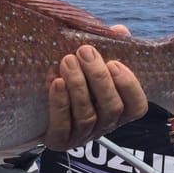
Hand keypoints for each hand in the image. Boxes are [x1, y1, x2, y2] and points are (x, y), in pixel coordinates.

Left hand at [43, 26, 146, 150]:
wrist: (36, 108)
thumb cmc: (72, 80)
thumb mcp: (91, 64)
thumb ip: (108, 48)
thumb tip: (119, 31)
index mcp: (118, 109)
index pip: (137, 106)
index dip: (129, 86)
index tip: (114, 63)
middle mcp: (104, 126)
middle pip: (111, 108)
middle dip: (99, 78)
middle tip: (84, 52)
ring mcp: (82, 136)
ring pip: (87, 116)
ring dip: (78, 86)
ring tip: (67, 61)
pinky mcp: (59, 141)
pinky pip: (62, 126)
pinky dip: (60, 104)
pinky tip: (56, 83)